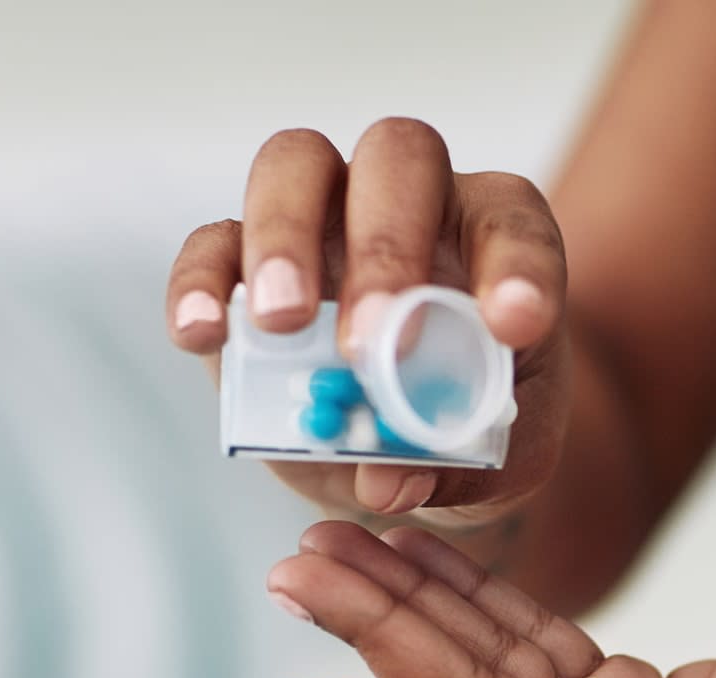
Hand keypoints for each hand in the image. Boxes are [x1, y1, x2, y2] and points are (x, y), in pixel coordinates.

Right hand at [167, 118, 568, 524]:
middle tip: (370, 344)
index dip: (515, 266)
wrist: (413, 443)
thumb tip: (388, 482)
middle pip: (397, 157)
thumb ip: (462, 466)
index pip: (513, 222)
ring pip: (296, 165)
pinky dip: (200, 281)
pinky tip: (201, 336)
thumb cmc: (474, 425)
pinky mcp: (247, 257)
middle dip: (385, 245)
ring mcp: (324, 216)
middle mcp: (413, 201)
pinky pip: (214, 240)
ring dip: (283, 238)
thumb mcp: (500, 459)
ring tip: (281, 325)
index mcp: (494, 236)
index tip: (512, 328)